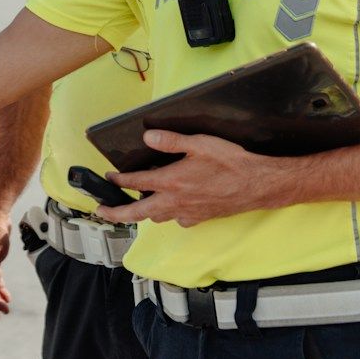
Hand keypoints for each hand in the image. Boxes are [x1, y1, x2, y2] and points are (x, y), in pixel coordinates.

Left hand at [97, 129, 298, 226]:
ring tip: (135, 206)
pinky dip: (169, 215)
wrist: (257, 185)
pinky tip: (172, 207)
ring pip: (156, 218)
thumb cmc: (231, 163)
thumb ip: (172, 141)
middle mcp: (175, 201)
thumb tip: (148, 138)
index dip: (119, 180)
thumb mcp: (200, 143)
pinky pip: (177, 220)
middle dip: (115, 213)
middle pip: (137, 213)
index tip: (109, 178)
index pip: (135, 182)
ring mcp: (187, 213)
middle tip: (102, 211)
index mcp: (171, 181)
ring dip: (143, 213)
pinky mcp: (199, 219)